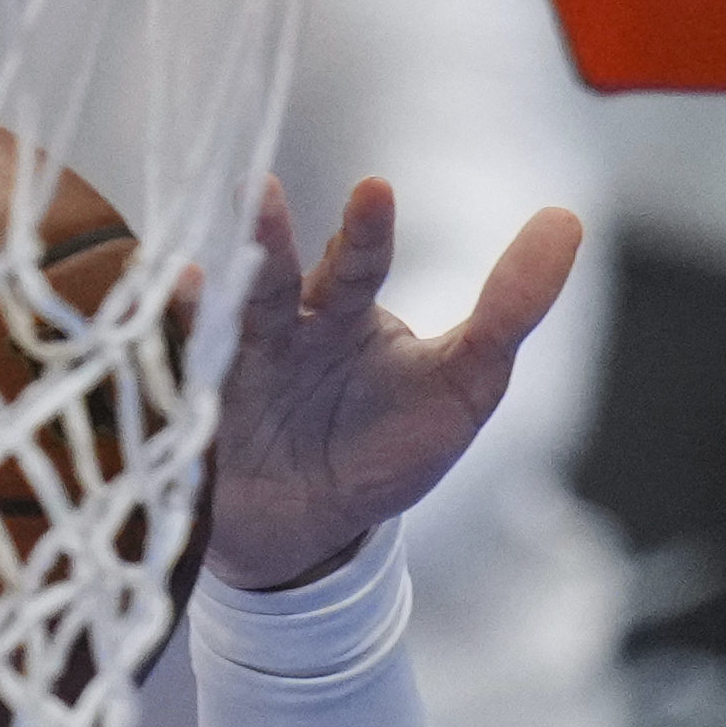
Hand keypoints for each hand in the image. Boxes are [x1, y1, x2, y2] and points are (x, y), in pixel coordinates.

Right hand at [200, 178, 582, 594]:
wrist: (316, 534)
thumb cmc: (388, 448)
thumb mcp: (464, 385)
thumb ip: (509, 309)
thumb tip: (566, 219)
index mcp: (343, 311)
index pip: (357, 262)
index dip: (364, 231)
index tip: (376, 192)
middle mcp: (282, 328)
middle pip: (274, 277)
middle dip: (267, 241)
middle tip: (261, 195)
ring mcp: (233, 374)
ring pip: (220, 325)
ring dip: (209, 298)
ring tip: (193, 274)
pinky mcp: (195, 424)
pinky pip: (177, 388)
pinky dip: (167, 369)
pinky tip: (160, 350)